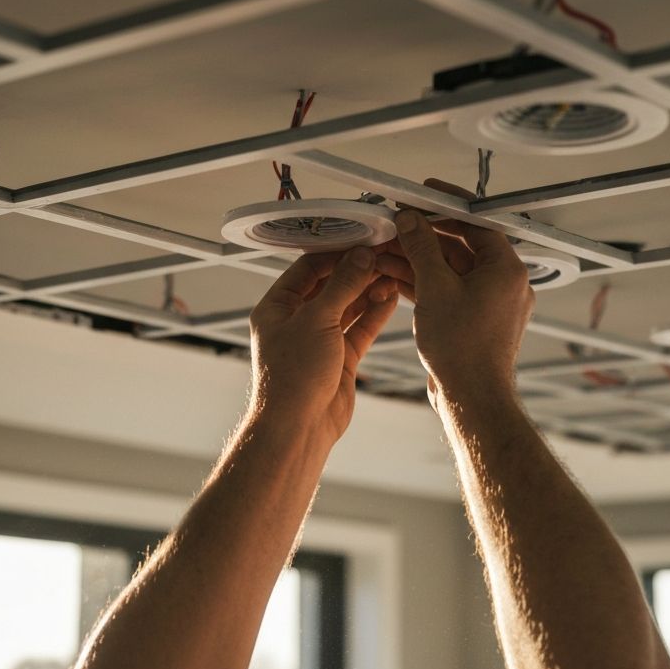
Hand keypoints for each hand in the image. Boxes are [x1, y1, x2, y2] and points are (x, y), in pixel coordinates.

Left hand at [248, 246, 398, 442]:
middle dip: (356, 271)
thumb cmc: (291, 378)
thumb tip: (361, 256)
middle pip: (330, 286)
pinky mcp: (340, 359)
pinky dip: (375, 313)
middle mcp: (296, 321)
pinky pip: (360, 329)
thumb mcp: (316, 320)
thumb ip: (342, 286)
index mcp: (277, 307)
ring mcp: (319, 340)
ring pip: (348, 307)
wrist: (298, 428)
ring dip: (368, 291)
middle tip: (383, 254)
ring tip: (392, 273)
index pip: (307, 268)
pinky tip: (391, 297)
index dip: (336, 253)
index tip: (362, 240)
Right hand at [375, 180, 533, 407]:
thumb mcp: (434, 288)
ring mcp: (490, 303)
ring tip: (386, 248)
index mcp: (506, 269)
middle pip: (462, 245)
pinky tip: (395, 274)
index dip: (446, 206)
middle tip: (397, 222)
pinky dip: (425, 282)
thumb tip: (410, 220)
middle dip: (425, 235)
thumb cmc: (463, 350)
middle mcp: (504, 283)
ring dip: (420, 259)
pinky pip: (450, 291)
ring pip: (452, 270)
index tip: (423, 194)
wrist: (471, 398)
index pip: (477, 222)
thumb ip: (422, 249)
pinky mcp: (474, 320)